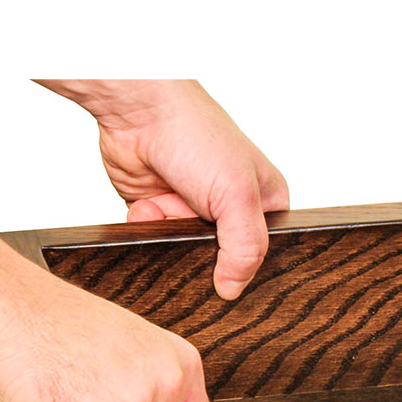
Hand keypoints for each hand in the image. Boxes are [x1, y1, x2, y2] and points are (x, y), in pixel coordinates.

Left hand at [38, 79, 288, 298]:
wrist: (138, 110)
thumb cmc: (196, 133)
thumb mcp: (237, 195)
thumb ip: (245, 248)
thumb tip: (232, 291)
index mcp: (264, 202)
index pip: (264, 253)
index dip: (246, 265)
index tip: (229, 268)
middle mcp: (229, 208)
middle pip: (222, 259)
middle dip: (202, 251)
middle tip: (194, 234)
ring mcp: (193, 211)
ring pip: (185, 253)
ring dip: (171, 238)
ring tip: (167, 211)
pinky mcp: (158, 212)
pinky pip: (155, 241)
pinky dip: (147, 229)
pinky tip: (146, 206)